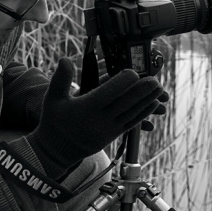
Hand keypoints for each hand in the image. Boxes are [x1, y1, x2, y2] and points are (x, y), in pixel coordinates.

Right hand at [27, 58, 166, 180]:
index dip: (120, 83)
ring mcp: (108, 129)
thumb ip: (60, 79)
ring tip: (159, 89)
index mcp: (85, 109)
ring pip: (131, 113)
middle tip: (155, 80)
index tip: (132, 72)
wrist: (56, 151)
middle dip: (141, 91)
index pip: (106, 94)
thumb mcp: (52, 99)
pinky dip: (143, 113)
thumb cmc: (54, 122)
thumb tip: (65, 59)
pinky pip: (131, 123)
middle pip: (124, 104)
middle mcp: (99, 120)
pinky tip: (152, 104)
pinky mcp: (113, 135)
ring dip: (146, 101)